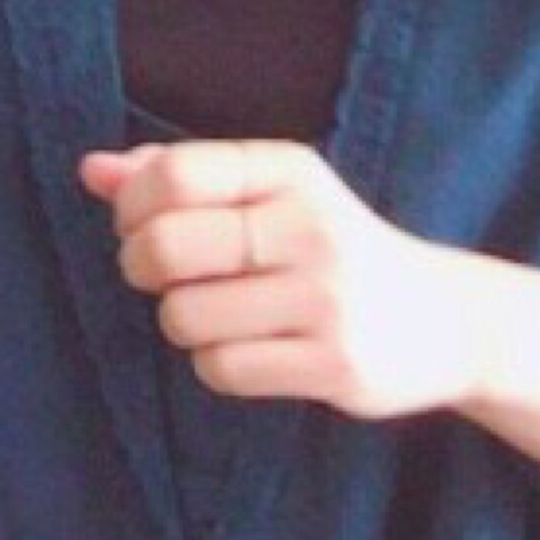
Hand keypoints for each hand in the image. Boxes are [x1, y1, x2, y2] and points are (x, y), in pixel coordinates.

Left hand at [79, 139, 483, 421]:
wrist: (447, 320)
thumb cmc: (330, 247)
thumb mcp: (268, 194)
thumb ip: (178, 177)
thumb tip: (92, 170)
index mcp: (289, 170)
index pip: (174, 175)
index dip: (131, 207)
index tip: (139, 225)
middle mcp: (310, 225)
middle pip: (165, 245)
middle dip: (141, 266)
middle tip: (166, 276)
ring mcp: (326, 297)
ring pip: (183, 316)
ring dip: (183, 322)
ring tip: (221, 315)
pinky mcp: (335, 364)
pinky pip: (220, 369)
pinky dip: (217, 364)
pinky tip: (252, 349)